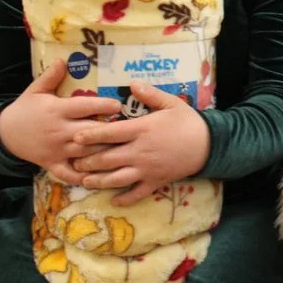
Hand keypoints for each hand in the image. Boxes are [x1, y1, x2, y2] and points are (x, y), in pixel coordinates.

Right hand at [0, 59, 122, 183]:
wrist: (4, 133)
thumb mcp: (36, 90)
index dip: (102, 105)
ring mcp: (56, 150)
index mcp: (57, 110)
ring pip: (84, 153)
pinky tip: (102, 176)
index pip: (83, 107)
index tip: (118, 105)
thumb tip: (64, 59)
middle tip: (128, 128)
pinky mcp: (52, 164)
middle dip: (108, 131)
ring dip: (103, 152)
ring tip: (123, 150)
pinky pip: (70, 174)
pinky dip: (84, 177)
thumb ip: (51, 76)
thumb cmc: (25, 109)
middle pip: (88, 132)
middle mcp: (59, 131)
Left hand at [70, 82, 210, 205]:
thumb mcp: (171, 103)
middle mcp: (139, 151)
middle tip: (73, 161)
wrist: (209, 144)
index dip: (91, 135)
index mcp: (141, 130)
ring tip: (85, 180)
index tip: (76, 137)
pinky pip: (136, 193)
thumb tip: (132, 83)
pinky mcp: (155, 182)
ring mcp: (146, 169)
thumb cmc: (188, 121)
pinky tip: (113, 200)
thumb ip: (150, 94)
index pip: (110, 133)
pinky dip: (124, 198)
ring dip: (98, 181)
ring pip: (116, 178)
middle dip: (88, 161)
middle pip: (107, 158)